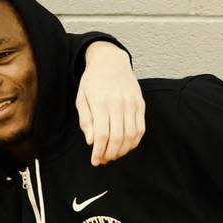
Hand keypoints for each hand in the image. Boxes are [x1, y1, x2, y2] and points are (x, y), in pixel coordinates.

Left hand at [77, 41, 145, 166]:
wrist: (111, 61)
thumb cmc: (92, 82)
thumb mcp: (81, 99)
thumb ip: (86, 121)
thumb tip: (91, 142)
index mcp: (101, 103)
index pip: (101, 134)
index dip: (99, 151)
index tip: (95, 161)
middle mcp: (118, 103)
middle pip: (117, 137)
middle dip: (110, 154)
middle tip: (104, 160)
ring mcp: (132, 104)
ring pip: (131, 135)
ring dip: (123, 150)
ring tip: (113, 155)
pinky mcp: (140, 104)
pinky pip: (141, 128)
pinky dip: (134, 141)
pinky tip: (126, 146)